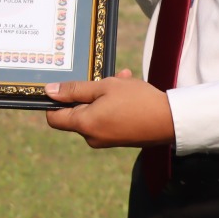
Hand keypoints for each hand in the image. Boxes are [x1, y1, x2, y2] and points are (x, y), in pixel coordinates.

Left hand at [44, 69, 173, 148]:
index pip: (54, 118)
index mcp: (84, 125)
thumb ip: (75, 90)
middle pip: (76, 113)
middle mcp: (91, 137)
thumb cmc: (136, 100)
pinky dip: (112, 104)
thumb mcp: (104, 87)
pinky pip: (107, 118)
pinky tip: (128, 88)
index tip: (65, 87)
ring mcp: (105, 140)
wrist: (170, 121)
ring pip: (95, 112)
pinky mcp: (118, 139)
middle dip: (88, 93)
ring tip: (122, 79)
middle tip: (103, 77)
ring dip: (104, 94)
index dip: (54, 102)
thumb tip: (48, 92)